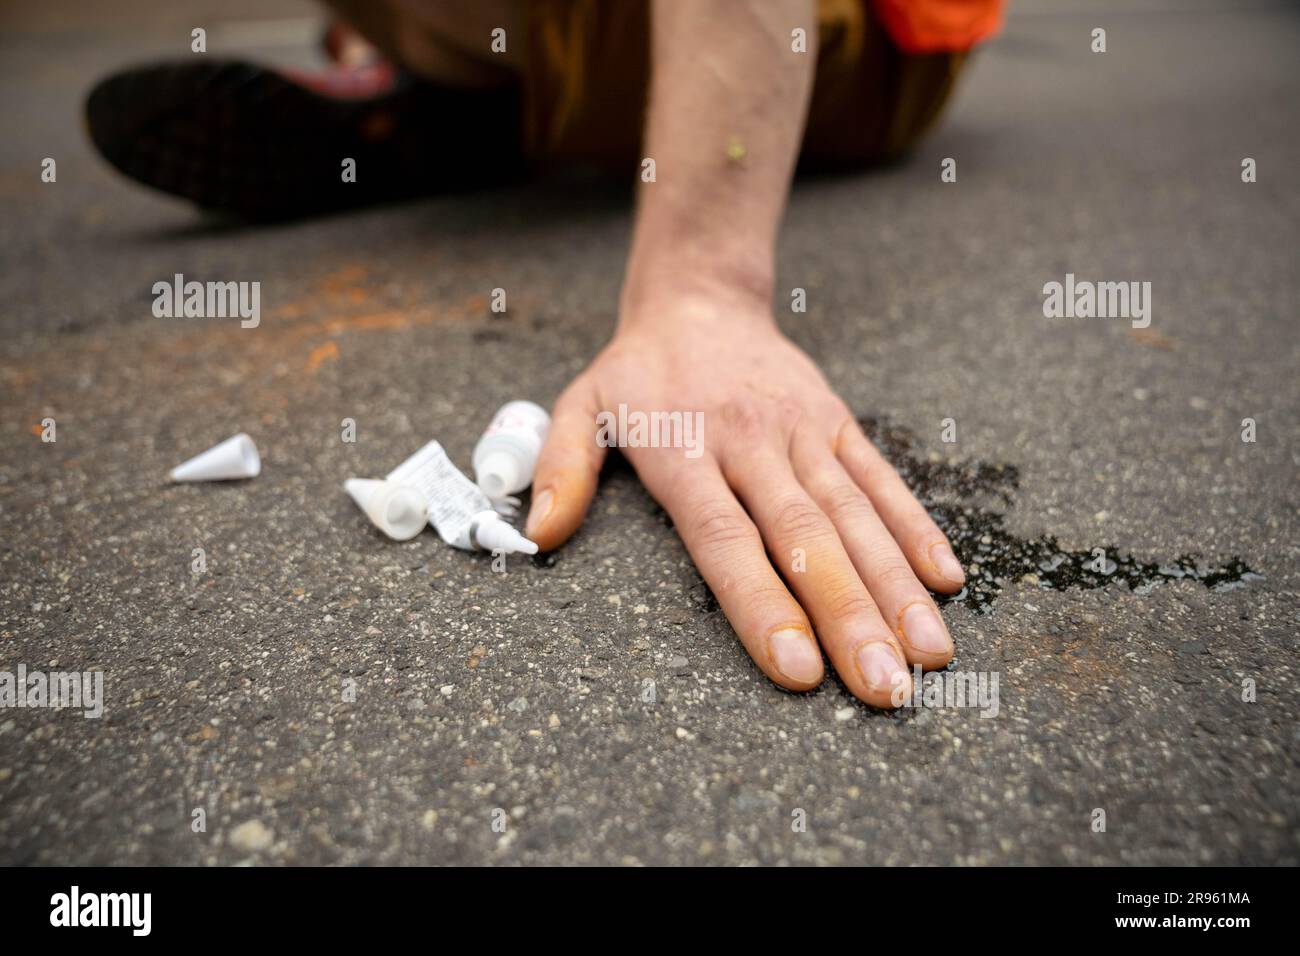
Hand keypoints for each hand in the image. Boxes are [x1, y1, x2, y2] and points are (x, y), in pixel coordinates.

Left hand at [525, 294, 964, 707]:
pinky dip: (916, 529)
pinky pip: (882, 479)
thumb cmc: (638, 372)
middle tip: (887, 690)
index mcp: (685, 451)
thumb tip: (539, 536)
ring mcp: (803, 432)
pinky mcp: (838, 422)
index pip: (726, 540)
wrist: (702, 299)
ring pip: (856, 516)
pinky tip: (945, 583)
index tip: (799, 670)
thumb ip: (561, 469)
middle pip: (806, 540)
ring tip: (930, 657)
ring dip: (896, 589)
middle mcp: (752, 443)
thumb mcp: (581, 408)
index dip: (763, 606)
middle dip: (851, 618)